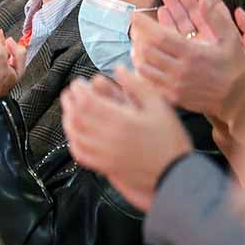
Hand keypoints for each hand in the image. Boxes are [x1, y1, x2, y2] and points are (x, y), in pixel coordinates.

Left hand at [60, 66, 192, 211]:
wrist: (177, 175)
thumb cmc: (170, 139)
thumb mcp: (159, 106)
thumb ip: (137, 85)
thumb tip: (118, 68)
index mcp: (121, 121)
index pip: (87, 101)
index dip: (78, 90)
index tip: (79, 83)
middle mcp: (108, 138)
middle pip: (76, 116)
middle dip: (69, 101)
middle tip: (70, 93)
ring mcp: (104, 154)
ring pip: (74, 134)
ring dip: (67, 118)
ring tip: (69, 109)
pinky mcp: (105, 166)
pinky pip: (80, 153)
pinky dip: (72, 140)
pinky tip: (75, 133)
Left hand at [130, 0, 244, 119]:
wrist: (240, 100)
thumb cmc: (234, 67)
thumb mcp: (231, 39)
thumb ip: (217, 18)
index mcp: (193, 54)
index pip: (159, 36)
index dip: (143, 24)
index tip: (135, 15)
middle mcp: (181, 70)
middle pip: (147, 50)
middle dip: (137, 36)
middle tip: (134, 28)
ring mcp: (175, 85)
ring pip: (144, 67)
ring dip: (136, 53)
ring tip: (136, 44)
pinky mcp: (172, 97)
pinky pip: (148, 83)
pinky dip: (141, 71)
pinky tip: (142, 63)